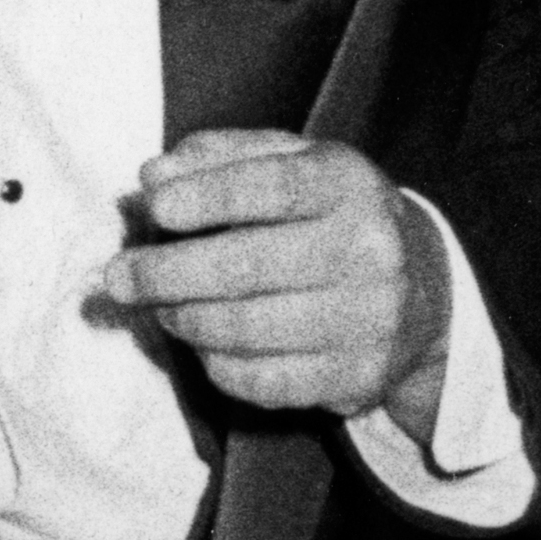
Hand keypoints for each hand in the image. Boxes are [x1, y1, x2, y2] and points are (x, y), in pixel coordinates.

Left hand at [101, 131, 450, 436]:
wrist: (423, 291)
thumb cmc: (328, 215)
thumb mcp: (290, 163)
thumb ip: (220, 158)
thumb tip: (154, 175)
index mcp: (348, 184)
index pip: (271, 187)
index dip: (207, 198)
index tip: (156, 210)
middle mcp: (369, 251)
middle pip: (246, 267)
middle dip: (165, 273)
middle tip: (117, 278)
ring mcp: (368, 320)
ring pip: (246, 330)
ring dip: (183, 319)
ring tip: (160, 307)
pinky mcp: (358, 377)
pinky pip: (263, 381)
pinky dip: (217, 365)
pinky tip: (204, 343)